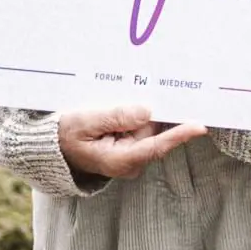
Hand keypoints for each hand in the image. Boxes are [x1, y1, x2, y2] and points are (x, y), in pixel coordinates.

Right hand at [58, 103, 206, 182]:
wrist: (51, 147)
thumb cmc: (64, 135)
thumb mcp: (84, 122)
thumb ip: (115, 116)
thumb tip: (146, 111)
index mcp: (120, 160)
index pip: (156, 146)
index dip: (179, 134)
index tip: (199, 125)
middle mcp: (131, 161)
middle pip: (154, 131)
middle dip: (153, 112)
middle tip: (152, 88)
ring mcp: (131, 155)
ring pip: (147, 127)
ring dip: (139, 111)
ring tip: (117, 101)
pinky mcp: (129, 147)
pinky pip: (139, 128)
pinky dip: (135, 115)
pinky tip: (120, 105)